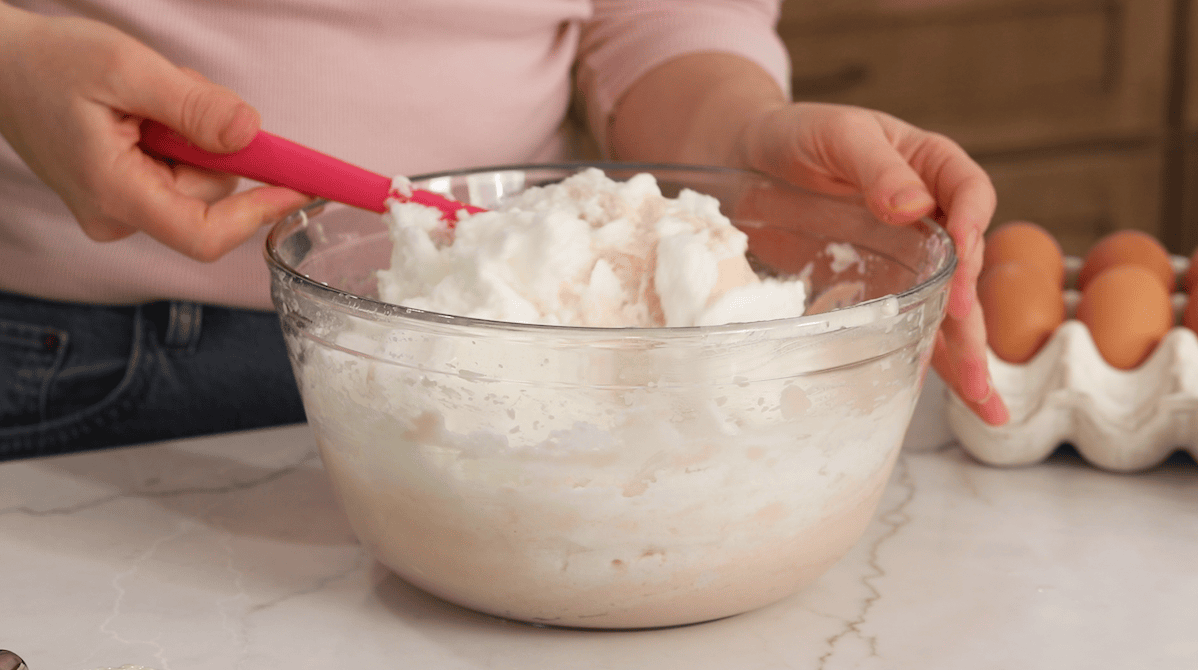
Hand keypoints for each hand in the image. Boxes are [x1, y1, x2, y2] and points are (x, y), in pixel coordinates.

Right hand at [0, 6, 309, 261]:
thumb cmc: (50, 62)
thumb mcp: (126, 68)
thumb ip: (193, 106)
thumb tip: (251, 135)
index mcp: (115, 194)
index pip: (205, 234)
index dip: (260, 213)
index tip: (301, 188)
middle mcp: (117, 217)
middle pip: (210, 196)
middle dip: (213, 143)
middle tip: (176, 92)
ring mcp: (119, 211)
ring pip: (198, 180)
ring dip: (194, 134)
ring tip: (148, 98)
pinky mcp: (123, 197)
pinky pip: (177, 172)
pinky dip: (177, 138)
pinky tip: (142, 112)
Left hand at [740, 102, 1008, 424]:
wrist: (743, 157)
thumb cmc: (794, 133)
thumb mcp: (837, 135)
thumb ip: (877, 166)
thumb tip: (913, 205)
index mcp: (929, 166)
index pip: (969, 194)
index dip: (972, 227)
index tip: (963, 258)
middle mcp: (930, 216)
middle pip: (964, 266)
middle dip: (972, 316)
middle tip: (974, 361)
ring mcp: (906, 257)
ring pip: (945, 306)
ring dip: (964, 354)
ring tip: (985, 401)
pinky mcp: (877, 288)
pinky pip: (909, 323)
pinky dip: (927, 358)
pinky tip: (949, 392)